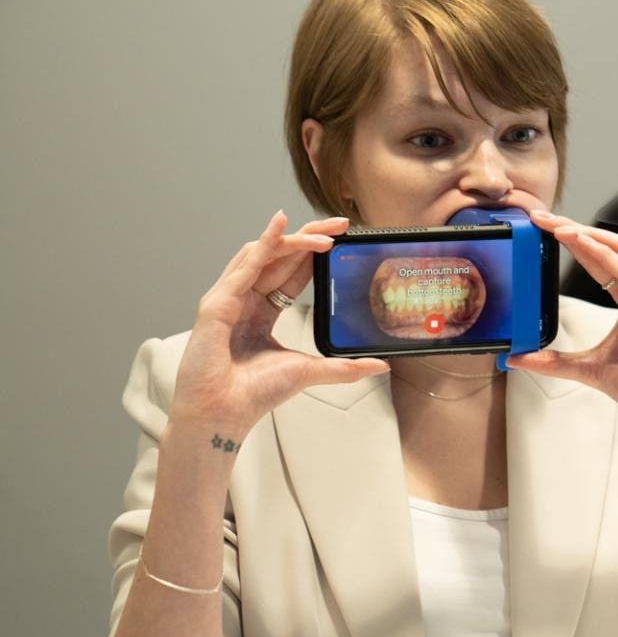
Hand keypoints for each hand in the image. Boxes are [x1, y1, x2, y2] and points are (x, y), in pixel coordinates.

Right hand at [168, 211, 388, 449]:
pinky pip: (244, 265)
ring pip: (263, 254)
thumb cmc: (254, 394)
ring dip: (295, 238)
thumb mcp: (309, 371)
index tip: (342, 238)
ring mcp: (227, 298)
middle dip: (310, 235)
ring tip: (326, 231)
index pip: (290, 271)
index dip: (313, 252)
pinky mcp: (218, 303)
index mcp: (259, 311)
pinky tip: (280, 225)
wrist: (224, 413)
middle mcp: (243, 299)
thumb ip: (343, 367)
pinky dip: (264, 243)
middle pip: (279, 256)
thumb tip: (381, 365)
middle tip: (341, 223)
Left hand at [507, 209, 617, 433]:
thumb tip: (516, 358)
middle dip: (577, 227)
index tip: (545, 229)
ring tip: (558, 226)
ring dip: (589, 235)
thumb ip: (554, 361)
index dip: (576, 242)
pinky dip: (605, 256)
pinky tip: (582, 245)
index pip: (603, 260)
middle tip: (542, 217)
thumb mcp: (588, 369)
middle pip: (613, 245)